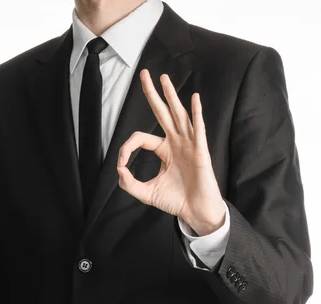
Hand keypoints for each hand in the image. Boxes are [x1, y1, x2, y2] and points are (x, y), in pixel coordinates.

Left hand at [116, 69, 225, 235]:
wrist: (195, 212)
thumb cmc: (175, 201)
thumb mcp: (146, 193)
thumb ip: (129, 184)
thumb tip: (119, 169)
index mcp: (163, 150)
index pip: (141, 138)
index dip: (126, 148)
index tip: (121, 165)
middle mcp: (176, 143)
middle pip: (162, 112)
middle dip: (152, 93)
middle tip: (144, 73)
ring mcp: (189, 145)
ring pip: (178, 115)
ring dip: (171, 96)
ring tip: (163, 78)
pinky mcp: (201, 151)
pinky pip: (199, 129)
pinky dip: (197, 114)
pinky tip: (195, 99)